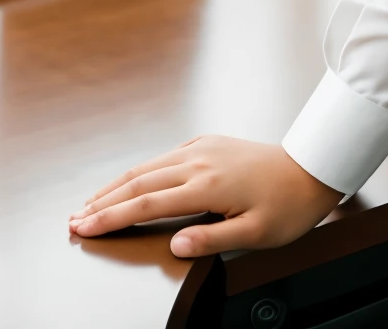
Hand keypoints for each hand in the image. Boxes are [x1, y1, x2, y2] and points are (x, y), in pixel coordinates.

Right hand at [69, 135, 342, 256]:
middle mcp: (201, 161)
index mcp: (208, 184)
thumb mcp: (255, 232)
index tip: (82, 227)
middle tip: (73, 218)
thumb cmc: (288, 204)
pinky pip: (167, 155)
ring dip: (118, 184)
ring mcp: (206, 148)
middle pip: (140, 181)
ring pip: (150, 165)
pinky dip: (142, 170)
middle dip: (103, 201)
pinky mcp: (212, 143)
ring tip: (92, 201)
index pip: (147, 204)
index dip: (111, 217)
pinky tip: (132, 180)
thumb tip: (175, 245)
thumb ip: (212, 238)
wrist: (314, 168)